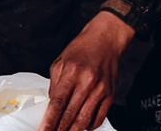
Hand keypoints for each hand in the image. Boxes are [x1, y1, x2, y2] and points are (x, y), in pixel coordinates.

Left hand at [40, 12, 135, 130]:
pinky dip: (90, 126)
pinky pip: (99, 117)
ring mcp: (100, 90)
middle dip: (60, 129)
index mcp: (71, 72)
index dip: (49, 120)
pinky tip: (82, 127)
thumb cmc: (82, 49)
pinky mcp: (110, 95)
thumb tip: (51, 105)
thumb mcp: (61, 61)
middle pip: (71, 114)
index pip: (58, 102)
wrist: (106, 40)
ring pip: (85, 119)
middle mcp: (87, 82)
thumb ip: (55, 84)